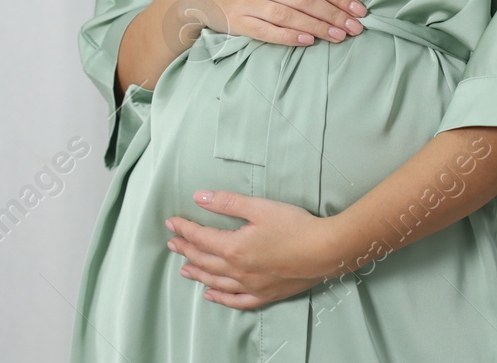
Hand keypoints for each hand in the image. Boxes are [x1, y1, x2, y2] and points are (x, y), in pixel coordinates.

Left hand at [166, 191, 343, 308]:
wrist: (324, 251)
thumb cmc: (294, 226)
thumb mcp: (260, 207)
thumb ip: (227, 203)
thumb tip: (199, 197)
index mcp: (234, 247)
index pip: (201, 238)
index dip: (184, 229)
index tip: (171, 223)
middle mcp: (237, 270)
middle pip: (204, 260)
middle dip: (186, 250)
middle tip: (173, 243)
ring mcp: (250, 286)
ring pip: (215, 282)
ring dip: (197, 274)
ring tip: (184, 269)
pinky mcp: (264, 295)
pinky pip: (236, 301)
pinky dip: (220, 298)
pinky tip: (210, 295)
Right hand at [177, 0, 366, 46]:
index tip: (358, 8)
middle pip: (305, 1)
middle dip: (334, 14)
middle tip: (356, 27)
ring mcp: (249, 5)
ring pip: (289, 17)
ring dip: (317, 27)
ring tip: (339, 36)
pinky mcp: (239, 23)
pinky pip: (267, 32)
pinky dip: (288, 36)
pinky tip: (308, 40)